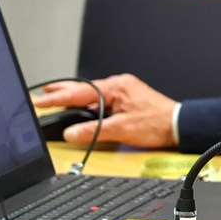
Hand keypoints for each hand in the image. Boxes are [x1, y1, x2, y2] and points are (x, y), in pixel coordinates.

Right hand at [29, 73, 179, 148]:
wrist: (180, 125)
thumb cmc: (158, 123)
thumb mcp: (122, 129)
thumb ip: (94, 131)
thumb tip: (71, 133)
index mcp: (116, 87)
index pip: (80, 92)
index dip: (58, 98)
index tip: (41, 101)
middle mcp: (119, 86)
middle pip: (84, 88)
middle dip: (63, 91)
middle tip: (44, 93)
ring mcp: (124, 92)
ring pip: (92, 94)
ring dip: (75, 97)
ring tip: (57, 98)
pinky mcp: (127, 100)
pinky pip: (102, 100)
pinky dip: (88, 103)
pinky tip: (82, 108)